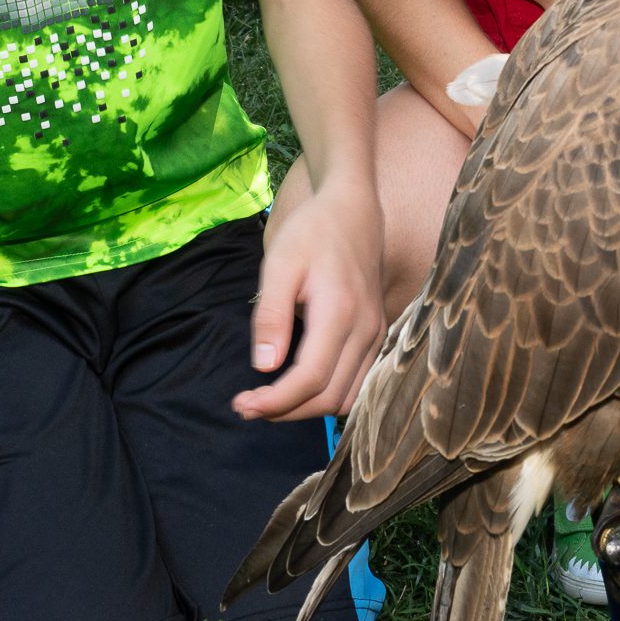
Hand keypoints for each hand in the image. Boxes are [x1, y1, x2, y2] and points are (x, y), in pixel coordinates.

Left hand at [233, 175, 386, 420]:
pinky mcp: (377, 333)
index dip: (276, 402)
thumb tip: (264, 366)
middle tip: (247, 405)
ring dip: (309, 408)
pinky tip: (300, 386)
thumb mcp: (279, 264)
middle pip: (330, 397)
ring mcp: (376, 332)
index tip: (242, 403)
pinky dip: (328, 394)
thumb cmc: (312, 232)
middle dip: (286, 411)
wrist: (354, 209)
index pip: (311, 379)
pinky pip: (359, 381)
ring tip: (271, 399)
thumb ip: (271, 315)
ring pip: (348, 396)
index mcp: (340, 312)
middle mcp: (366, 329)